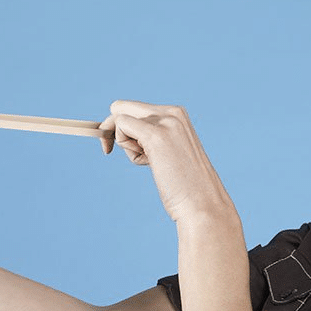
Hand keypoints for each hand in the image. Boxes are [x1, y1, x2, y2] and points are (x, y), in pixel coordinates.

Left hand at [100, 101, 231, 222]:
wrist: (202, 203)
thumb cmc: (184, 186)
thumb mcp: (169, 152)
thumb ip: (150, 138)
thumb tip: (119, 132)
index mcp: (176, 115)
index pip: (134, 109)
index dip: (120, 126)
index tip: (115, 145)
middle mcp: (171, 113)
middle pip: (121, 107)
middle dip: (111, 128)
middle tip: (109, 149)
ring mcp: (165, 122)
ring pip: (119, 116)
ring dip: (123, 142)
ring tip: (149, 162)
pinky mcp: (156, 135)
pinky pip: (121, 125)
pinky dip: (122, 143)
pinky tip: (145, 161)